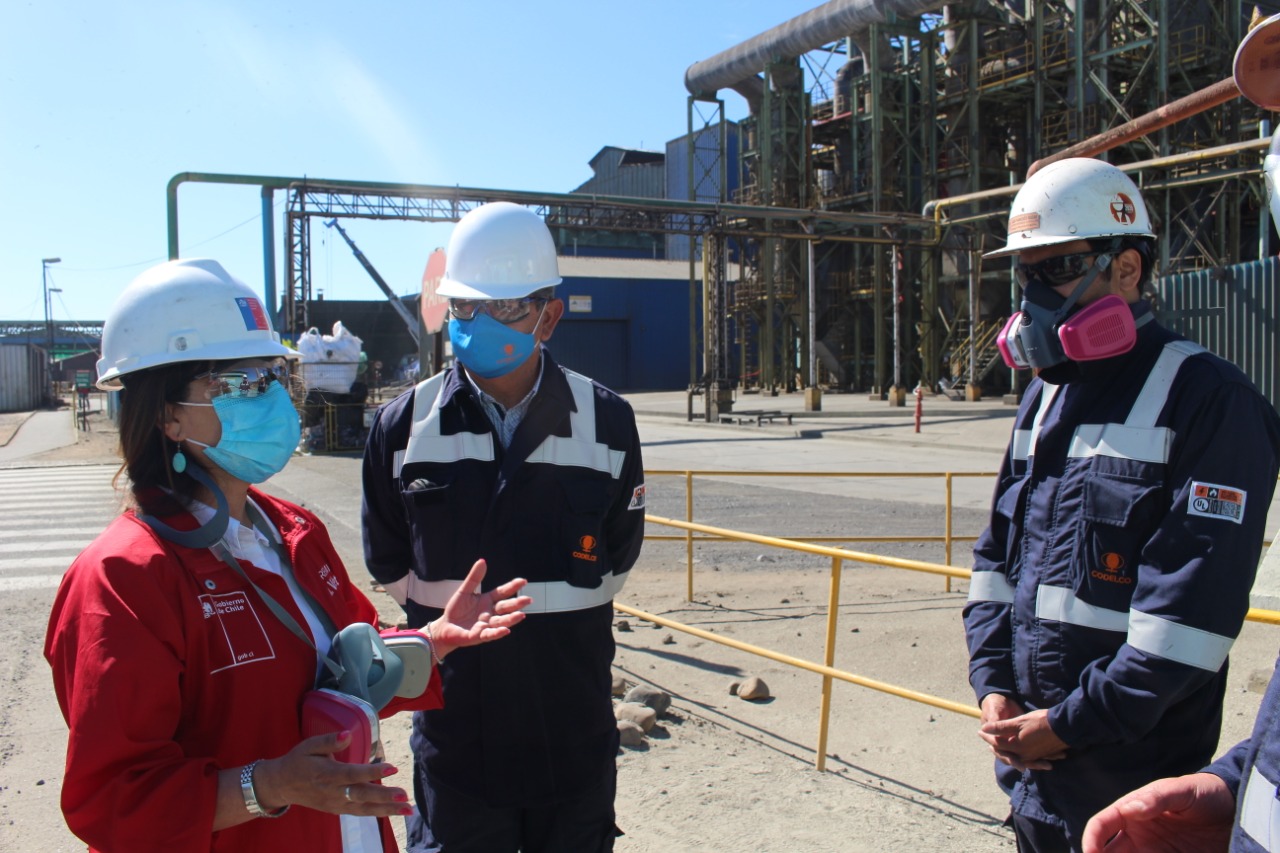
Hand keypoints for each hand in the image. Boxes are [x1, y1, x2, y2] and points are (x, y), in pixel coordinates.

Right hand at [254, 731, 411, 817]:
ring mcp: (336, 803)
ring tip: (408, 809)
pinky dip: (377, 813)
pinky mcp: (337, 810)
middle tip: (404, 796)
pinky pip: (359, 812)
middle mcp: (333, 792)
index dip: (373, 771)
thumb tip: (348, 734)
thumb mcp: (309, 746)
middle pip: (362, 795)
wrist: (281, 785)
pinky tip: (394, 811)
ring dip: (387, 809)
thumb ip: (329, 741)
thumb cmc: (298, 761)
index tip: (393, 767)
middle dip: (385, 796)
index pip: (353, 774)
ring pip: (364, 808)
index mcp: (327, 774)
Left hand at [429, 559, 530, 658]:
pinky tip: (506, 630)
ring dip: (511, 619)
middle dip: (517, 604)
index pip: (502, 592)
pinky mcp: (479, 635)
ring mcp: (486, 625)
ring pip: (501, 621)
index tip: (523, 581)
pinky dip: (498, 632)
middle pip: (505, 608)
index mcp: (488, 601)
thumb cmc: (456, 609)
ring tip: (521, 615)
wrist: (445, 626)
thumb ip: (474, 578)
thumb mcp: (464, 591)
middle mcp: (490, 613)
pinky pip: (490, 634)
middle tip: (528, 599)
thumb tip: (482, 561)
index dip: (512, 587)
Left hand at [979, 699, 1067, 770]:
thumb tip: (984, 729)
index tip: (979, 731)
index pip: (997, 743)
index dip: (987, 736)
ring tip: (999, 746)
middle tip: (987, 740)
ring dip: (1007, 751)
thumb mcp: (1018, 722)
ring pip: (1016, 756)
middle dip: (995, 746)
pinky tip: (1018, 751)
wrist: (1065, 726)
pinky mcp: (1042, 755)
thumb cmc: (1040, 721)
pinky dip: (1020, 753)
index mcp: (1016, 747)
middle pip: (1005, 752)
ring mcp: (1034, 756)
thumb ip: (1001, 727)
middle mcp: (1024, 755)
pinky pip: (1029, 757)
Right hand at [1081, 773, 1233, 851]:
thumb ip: (1157, 798)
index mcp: (1131, 812)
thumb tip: (1129, 808)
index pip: (1102, 825)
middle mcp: (1137, 835)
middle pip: (1108, 852)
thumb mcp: (1183, 790)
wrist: (1236, 812)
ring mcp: (1153, 852)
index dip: (1091, 838)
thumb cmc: (1204, 793)